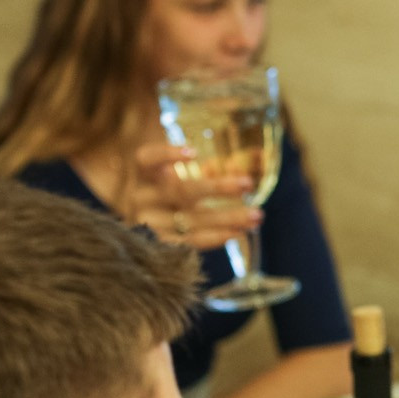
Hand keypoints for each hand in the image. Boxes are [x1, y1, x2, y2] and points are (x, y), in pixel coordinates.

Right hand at [128, 143, 257, 249]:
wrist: (142, 227)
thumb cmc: (170, 193)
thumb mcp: (180, 177)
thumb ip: (207, 167)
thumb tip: (252, 158)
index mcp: (144, 174)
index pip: (147, 159)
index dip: (167, 155)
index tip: (194, 153)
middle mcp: (142, 197)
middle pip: (181, 190)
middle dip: (218, 188)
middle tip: (248, 183)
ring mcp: (149, 223)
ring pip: (190, 219)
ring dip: (227, 218)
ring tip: (256, 216)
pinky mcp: (158, 245)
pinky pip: (188, 242)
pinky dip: (213, 238)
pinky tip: (235, 233)